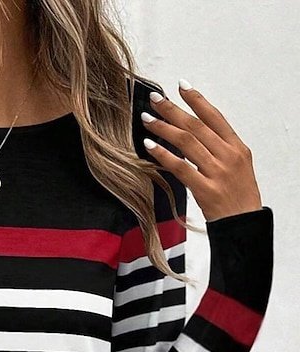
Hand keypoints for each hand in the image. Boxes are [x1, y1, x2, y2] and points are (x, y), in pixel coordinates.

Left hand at [140, 80, 263, 221]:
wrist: (244, 225)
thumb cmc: (239, 197)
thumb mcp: (238, 166)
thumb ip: (220, 149)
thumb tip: (197, 132)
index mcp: (237, 147)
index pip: (214, 117)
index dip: (196, 100)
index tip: (180, 86)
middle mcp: (228, 156)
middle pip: (196, 126)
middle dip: (172, 110)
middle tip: (155, 99)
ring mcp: (217, 172)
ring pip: (187, 142)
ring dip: (164, 128)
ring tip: (147, 119)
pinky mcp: (205, 189)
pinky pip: (180, 167)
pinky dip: (163, 155)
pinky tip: (149, 146)